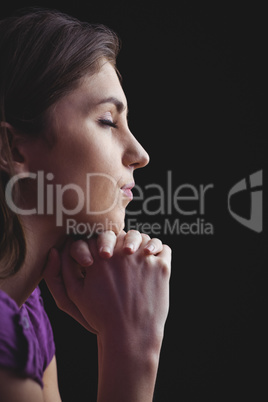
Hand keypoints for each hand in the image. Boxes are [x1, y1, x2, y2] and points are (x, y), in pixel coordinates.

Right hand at [61, 232, 170, 350]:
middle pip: (123, 235)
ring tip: (137, 257)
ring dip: (140, 244)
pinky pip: (163, 248)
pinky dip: (159, 250)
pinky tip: (152, 259)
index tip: (104, 258)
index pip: (101, 236)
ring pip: (143, 238)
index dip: (102, 245)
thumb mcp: (75, 294)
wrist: (130, 336)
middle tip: (122, 257)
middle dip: (121, 244)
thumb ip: (65, 268)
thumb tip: (61, 246)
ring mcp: (145, 259)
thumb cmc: (100, 316)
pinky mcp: (162, 267)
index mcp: (100, 257)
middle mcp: (122, 253)